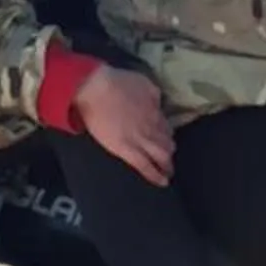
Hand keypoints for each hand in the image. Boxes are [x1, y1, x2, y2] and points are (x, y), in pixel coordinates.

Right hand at [75, 64, 173, 183]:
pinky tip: (162, 182)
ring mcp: (140, 141)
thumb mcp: (144, 82)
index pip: (167, 127)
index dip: (167, 135)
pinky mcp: (127, 151)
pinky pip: (145, 166)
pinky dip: (155, 176)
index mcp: (155, 111)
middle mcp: (152, 128)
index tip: (166, 139)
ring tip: (168, 172)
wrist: (96, 91)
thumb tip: (157, 103)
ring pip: (161, 157)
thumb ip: (153, 95)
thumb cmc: (116, 83)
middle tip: (168, 158)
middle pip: (167, 144)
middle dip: (169, 152)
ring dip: (167, 165)